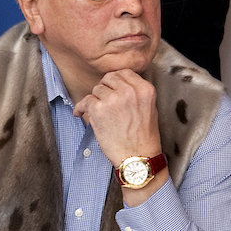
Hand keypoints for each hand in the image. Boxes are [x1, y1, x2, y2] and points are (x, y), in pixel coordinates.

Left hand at [72, 68, 164, 206]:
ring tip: (96, 112)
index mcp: (145, 89)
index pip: (125, 72)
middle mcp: (129, 91)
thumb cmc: (144, 138)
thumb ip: (136, 93)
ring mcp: (113, 99)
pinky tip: (80, 113)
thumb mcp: (149, 109)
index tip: (111, 88)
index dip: (115, 80)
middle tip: (102, 100)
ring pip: (96, 89)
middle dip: (104, 88)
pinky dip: (81, 108)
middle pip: (109, 78)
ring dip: (94, 100)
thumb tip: (116, 85)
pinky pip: (85, 101)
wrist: (138, 158)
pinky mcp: (98, 109)